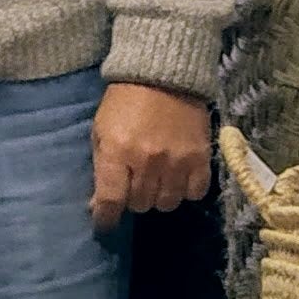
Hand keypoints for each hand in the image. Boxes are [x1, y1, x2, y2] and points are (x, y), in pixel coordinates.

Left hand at [90, 82, 212, 230]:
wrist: (163, 75)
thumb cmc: (124, 103)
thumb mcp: (101, 131)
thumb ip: (101, 168)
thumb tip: (97, 205)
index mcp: (117, 151)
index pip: (110, 200)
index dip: (106, 218)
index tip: (105, 223)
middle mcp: (147, 160)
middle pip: (140, 204)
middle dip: (133, 198)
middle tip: (134, 183)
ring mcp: (176, 161)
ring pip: (167, 203)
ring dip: (159, 196)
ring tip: (157, 180)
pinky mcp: (201, 158)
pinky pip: (194, 193)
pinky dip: (185, 190)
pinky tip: (178, 177)